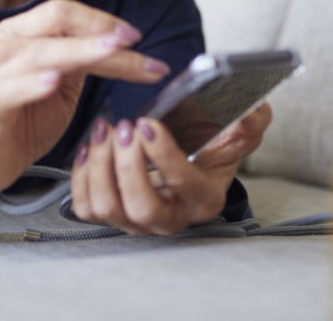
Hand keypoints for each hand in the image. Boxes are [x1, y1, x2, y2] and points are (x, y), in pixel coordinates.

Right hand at [0, 0, 171, 197]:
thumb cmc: (26, 120)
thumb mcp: (66, 85)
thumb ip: (87, 61)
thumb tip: (126, 43)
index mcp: (23, 33)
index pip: (66, 14)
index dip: (102, 20)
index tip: (135, 36)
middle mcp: (4, 44)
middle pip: (56, 21)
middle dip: (99, 31)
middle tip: (132, 42)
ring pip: (41, 52)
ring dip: (82, 52)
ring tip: (110, 54)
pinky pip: (10, 89)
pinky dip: (33, 84)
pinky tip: (54, 81)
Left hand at [70, 102, 271, 235]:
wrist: (191, 158)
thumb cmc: (210, 147)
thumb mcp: (237, 133)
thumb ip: (249, 124)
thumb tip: (250, 113)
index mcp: (203, 199)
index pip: (182, 184)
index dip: (163, 154)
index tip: (148, 124)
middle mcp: (171, 217)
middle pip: (141, 207)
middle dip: (128, 165)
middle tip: (124, 128)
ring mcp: (138, 220)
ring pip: (108, 207)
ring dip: (100, 165)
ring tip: (106, 129)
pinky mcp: (112, 215)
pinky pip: (86, 207)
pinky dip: (82, 176)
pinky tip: (91, 146)